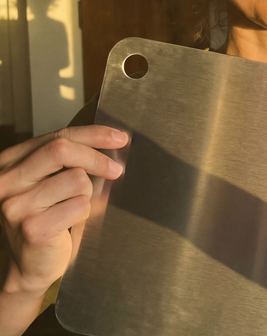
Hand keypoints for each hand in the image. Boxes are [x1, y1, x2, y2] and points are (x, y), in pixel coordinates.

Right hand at [0, 126, 126, 298]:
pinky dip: (84, 213)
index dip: (94, 134)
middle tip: (116, 169)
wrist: (30, 266)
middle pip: (61, 150)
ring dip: (86, 193)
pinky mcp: (33, 228)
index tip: (120, 137)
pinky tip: (69, 223)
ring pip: (76, 178)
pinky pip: (80, 205)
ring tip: (73, 207)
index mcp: (10, 163)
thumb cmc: (46, 217)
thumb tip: (113, 140)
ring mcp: (16, 205)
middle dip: (96, 157)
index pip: (58, 136)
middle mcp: (6, 181)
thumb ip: (69, 158)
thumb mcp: (51, 180)